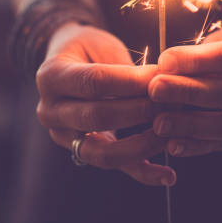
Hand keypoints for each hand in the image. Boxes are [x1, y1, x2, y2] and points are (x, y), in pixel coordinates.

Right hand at [36, 23, 175, 185]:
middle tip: (172, 103)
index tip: (161, 77)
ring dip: (143, 145)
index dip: (130, 81)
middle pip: (97, 117)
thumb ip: (125, 68)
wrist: (70, 63)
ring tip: (172, 134)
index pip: (93, 82)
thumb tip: (163, 82)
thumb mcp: (102, 47)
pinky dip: (143, 173)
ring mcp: (63, 136)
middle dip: (139, 111)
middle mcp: (49, 111)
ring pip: (103, 152)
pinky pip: (114, 167)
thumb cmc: (91, 50)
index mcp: (51, 77)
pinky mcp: (81, 152)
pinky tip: (168, 175)